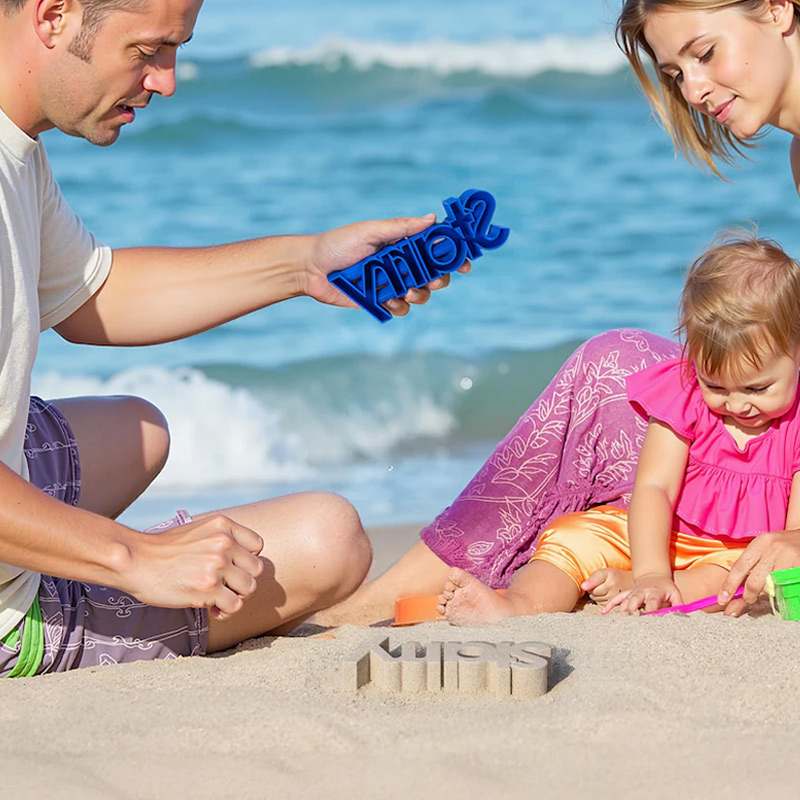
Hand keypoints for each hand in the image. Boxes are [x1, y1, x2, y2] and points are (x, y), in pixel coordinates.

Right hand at [123, 514, 264, 620]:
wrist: (135, 561)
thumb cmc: (164, 550)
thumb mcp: (197, 531)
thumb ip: (221, 539)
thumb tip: (242, 560)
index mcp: (223, 526)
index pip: (257, 545)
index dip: (247, 560)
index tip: (231, 568)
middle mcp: (224, 542)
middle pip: (256, 569)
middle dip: (242, 582)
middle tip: (224, 588)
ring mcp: (217, 564)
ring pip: (249, 588)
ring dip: (235, 598)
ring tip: (218, 600)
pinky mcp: (209, 587)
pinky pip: (234, 605)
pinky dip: (225, 611)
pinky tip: (211, 609)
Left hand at [301, 215, 470, 315]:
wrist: (311, 269)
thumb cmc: (338, 244)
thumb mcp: (370, 231)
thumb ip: (401, 228)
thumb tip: (432, 219)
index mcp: (403, 244)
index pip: (436, 248)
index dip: (453, 255)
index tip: (465, 261)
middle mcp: (402, 264)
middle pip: (435, 274)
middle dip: (440, 279)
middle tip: (434, 280)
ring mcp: (393, 284)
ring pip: (421, 294)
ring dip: (420, 294)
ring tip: (406, 292)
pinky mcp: (381, 301)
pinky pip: (401, 309)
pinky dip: (399, 306)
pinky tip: (388, 300)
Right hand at [603, 573, 682, 614]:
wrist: (654, 575)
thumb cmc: (666, 587)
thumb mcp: (675, 593)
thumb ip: (678, 604)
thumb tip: (682, 615)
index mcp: (655, 592)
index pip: (652, 602)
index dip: (650, 611)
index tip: (649, 620)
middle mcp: (642, 591)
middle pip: (634, 600)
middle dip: (631, 610)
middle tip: (629, 622)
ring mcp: (633, 592)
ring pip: (624, 601)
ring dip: (621, 610)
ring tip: (617, 622)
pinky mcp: (627, 593)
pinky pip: (616, 598)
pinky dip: (610, 605)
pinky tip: (604, 613)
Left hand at [718, 530, 799, 615]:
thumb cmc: (780, 546)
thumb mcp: (762, 549)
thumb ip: (748, 566)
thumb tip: (730, 590)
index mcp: (759, 544)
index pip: (739, 567)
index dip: (729, 586)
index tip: (722, 599)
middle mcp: (772, 549)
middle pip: (754, 582)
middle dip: (748, 596)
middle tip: (747, 600)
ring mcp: (787, 559)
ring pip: (770, 588)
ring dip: (765, 595)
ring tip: (767, 592)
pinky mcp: (799, 567)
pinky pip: (785, 588)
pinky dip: (780, 593)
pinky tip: (780, 590)